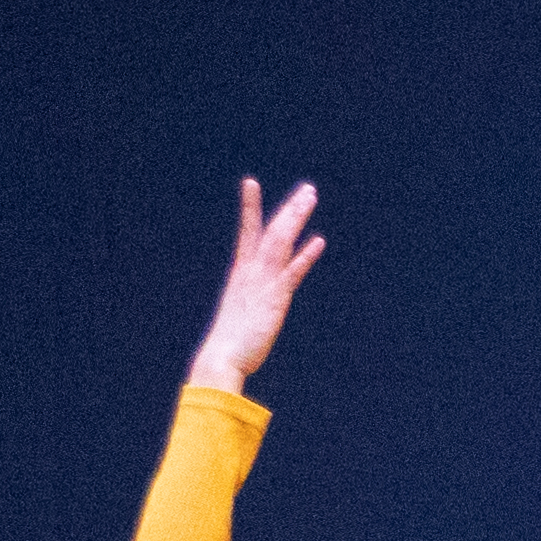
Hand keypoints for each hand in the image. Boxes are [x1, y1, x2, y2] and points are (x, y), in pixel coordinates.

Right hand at [184, 178, 324, 396]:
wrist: (222, 357)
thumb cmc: (231, 341)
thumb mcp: (242, 312)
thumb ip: (249, 300)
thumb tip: (252, 303)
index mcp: (241, 271)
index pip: (248, 231)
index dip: (250, 207)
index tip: (250, 182)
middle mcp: (250, 271)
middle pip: (271, 231)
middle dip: (290, 209)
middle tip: (308, 189)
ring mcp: (262, 282)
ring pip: (280, 242)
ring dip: (296, 218)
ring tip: (310, 197)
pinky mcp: (274, 299)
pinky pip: (291, 273)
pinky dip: (304, 256)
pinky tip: (318, 241)